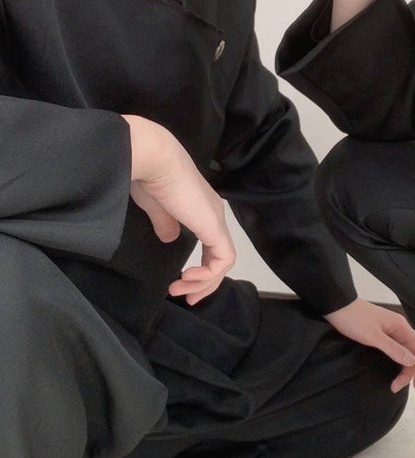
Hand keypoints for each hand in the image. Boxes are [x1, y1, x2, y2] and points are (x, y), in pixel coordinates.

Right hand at [123, 115, 235, 303]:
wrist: (153, 158)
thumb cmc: (148, 176)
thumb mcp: (156, 207)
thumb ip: (165, 223)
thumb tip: (170, 238)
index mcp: (201, 208)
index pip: (212, 245)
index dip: (201, 270)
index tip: (179, 283)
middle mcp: (213, 214)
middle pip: (220, 257)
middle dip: (204, 283)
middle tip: (186, 298)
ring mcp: (215, 219)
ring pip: (223, 261)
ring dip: (203, 283)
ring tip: (180, 290)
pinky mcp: (213, 226)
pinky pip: (223, 259)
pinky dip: (208, 275)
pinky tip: (187, 277)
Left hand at [324, 298, 414, 391]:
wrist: (336, 305)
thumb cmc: (354, 320)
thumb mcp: (373, 337)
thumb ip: (394, 349)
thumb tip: (413, 361)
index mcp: (401, 327)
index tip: (414, 386)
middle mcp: (400, 328)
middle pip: (413, 353)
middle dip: (408, 372)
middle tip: (395, 388)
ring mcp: (391, 330)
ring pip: (404, 352)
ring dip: (402, 369)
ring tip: (395, 384)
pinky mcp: (382, 333)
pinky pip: (395, 349)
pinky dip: (396, 362)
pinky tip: (392, 371)